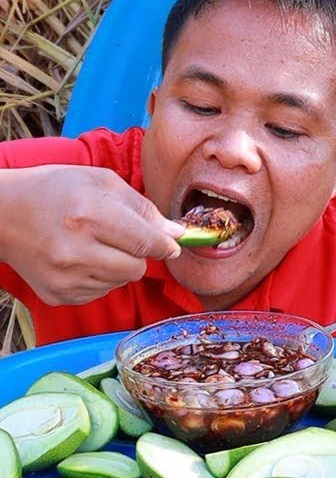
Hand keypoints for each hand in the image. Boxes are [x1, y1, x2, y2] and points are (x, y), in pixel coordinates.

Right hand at [0, 165, 185, 305]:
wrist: (2, 213)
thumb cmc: (54, 190)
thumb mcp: (102, 182)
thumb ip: (143, 208)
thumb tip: (176, 234)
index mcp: (90, 216)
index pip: (147, 243)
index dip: (166, 245)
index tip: (171, 243)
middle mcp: (76, 251)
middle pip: (138, 268)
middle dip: (139, 254)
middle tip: (119, 236)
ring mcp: (64, 277)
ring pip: (121, 282)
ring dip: (119, 265)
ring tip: (94, 244)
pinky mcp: (57, 295)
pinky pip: (100, 292)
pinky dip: (100, 277)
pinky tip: (80, 258)